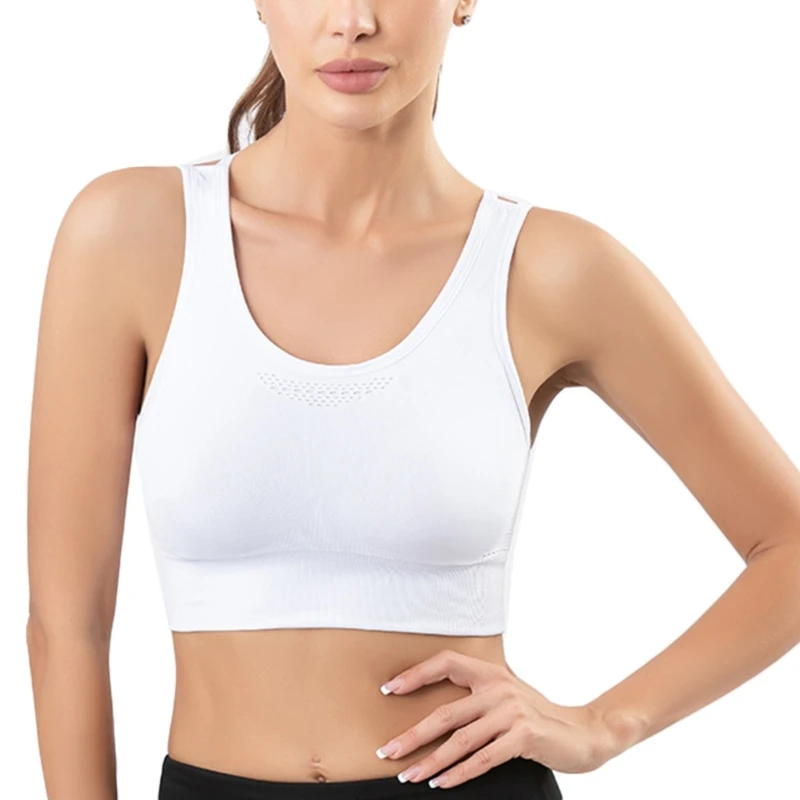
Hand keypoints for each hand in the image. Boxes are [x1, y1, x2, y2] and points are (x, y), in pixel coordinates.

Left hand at [375, 649, 618, 788]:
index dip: (416, 674)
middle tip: (387, 750)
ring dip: (431, 761)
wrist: (582, 733)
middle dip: (413, 735)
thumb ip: (477, 697)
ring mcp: (512, 712)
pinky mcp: (524, 736)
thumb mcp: (506, 696)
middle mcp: (499, 687)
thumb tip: (433, 712)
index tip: (389, 689)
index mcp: (491, 672)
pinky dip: (459, 773)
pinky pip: (483, 759)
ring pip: (461, 740)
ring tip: (409, 774)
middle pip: (446, 712)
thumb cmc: (537, 716)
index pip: (447, 663)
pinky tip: (441, 783)